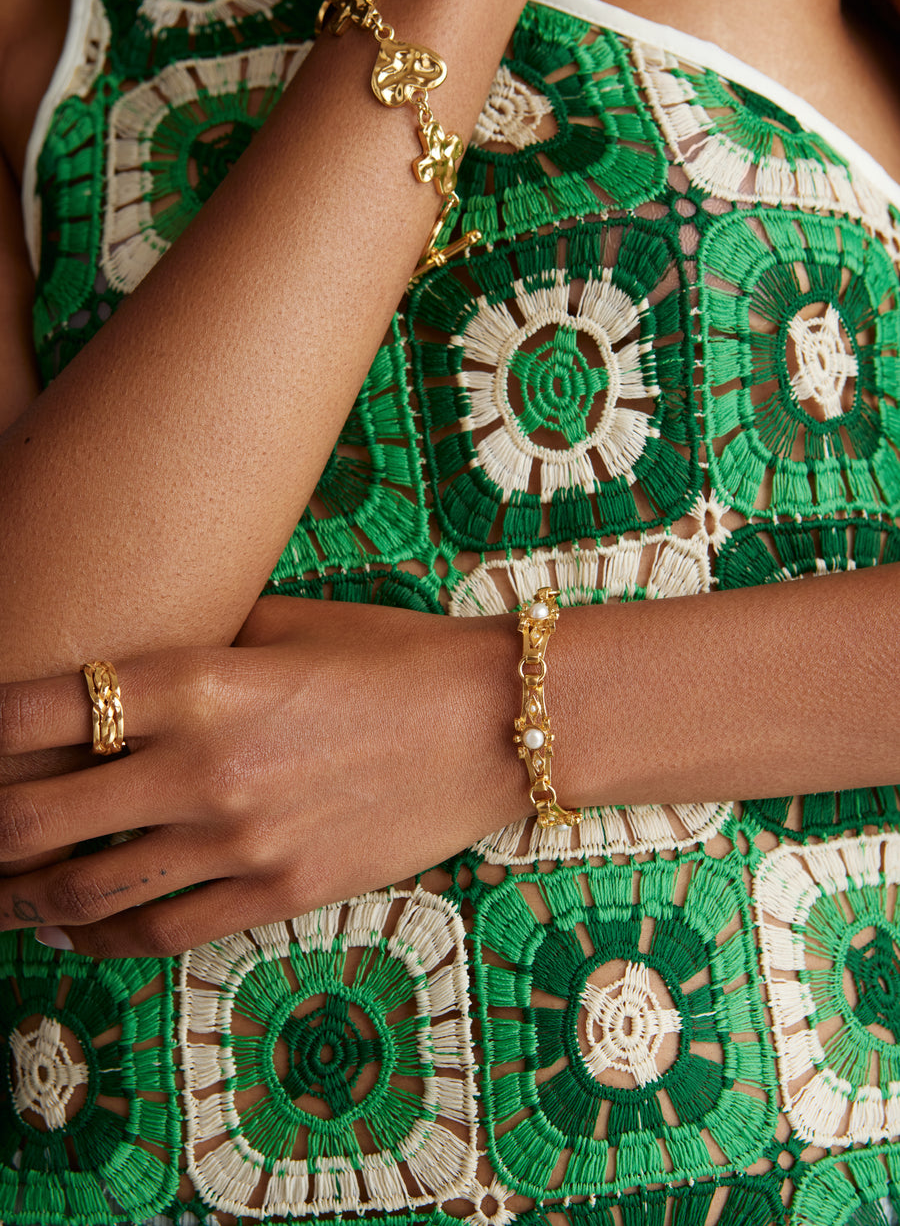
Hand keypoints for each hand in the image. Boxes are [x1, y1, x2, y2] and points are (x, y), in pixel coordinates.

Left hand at [0, 598, 521, 955]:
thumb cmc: (394, 656)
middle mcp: (203, 768)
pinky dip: (99, 937)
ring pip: (83, 891)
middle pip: (34, 816)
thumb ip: (196, 637)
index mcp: (200, 682)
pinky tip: (74, 928)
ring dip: (21, 894)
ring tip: (0, 887)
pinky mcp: (277, 892)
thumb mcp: (288, 619)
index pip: (39, 708)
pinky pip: (159, 934)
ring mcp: (240, 842)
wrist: (494, 723)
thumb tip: (125, 659)